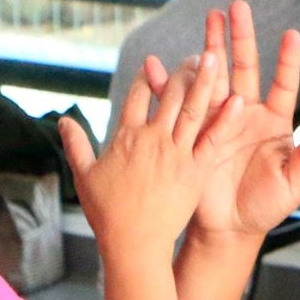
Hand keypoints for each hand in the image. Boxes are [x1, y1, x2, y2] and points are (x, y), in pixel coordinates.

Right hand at [60, 13, 233, 260]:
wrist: (133, 244)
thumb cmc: (107, 214)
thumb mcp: (84, 176)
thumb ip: (76, 145)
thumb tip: (63, 121)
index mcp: (126, 137)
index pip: (138, 96)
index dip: (146, 78)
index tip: (153, 64)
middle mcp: (152, 139)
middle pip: (170, 95)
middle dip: (182, 72)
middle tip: (196, 55)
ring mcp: (176, 154)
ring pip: (193, 109)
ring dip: (205, 81)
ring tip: (215, 58)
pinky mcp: (195, 171)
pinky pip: (212, 140)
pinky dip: (224, 119)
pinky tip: (237, 99)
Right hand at [158, 1, 299, 241]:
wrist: (228, 229)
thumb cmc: (265, 208)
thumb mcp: (291, 186)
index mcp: (274, 122)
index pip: (283, 83)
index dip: (287, 60)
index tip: (291, 35)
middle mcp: (246, 113)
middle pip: (245, 67)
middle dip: (241, 36)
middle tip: (236, 6)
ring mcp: (219, 119)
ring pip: (215, 75)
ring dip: (211, 47)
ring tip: (209, 18)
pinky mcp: (195, 131)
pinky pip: (183, 103)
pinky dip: (172, 84)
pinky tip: (162, 64)